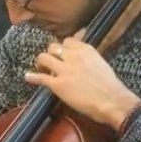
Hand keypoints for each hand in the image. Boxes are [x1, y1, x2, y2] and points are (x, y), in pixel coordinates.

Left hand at [24, 32, 140, 130]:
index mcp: (86, 50)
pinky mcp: (58, 84)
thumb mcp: (101, 64)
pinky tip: (28, 77)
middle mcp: (73, 56)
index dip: (63, 48)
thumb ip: (90, 57)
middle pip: (53, 47)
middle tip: (51, 63)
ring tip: (42, 69)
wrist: (112, 100)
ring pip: (44, 58)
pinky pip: (41, 78)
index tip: (62, 54)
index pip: (68, 41)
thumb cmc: (110, 86)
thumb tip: (86, 57)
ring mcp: (64, 70)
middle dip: (51, 54)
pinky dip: (33, 77)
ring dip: (41, 63)